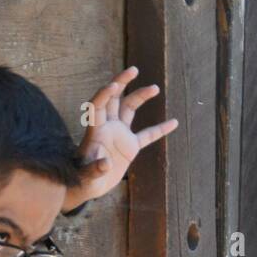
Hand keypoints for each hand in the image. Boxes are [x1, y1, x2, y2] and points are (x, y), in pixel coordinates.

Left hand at [63, 66, 178, 210]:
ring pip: (130, 109)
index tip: (114, 86)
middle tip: (133, 69)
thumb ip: (94, 169)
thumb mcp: (86, 176)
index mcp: (95, 130)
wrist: (88, 186)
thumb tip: (106, 164)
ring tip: (155, 88)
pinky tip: (174, 122)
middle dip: (122, 83)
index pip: (97, 106)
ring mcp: (119, 135)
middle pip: (114, 99)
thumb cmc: (82, 180)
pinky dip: (160, 130)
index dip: (104, 95)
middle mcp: (107, 127)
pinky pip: (147, 135)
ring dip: (140, 97)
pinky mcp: (130, 147)